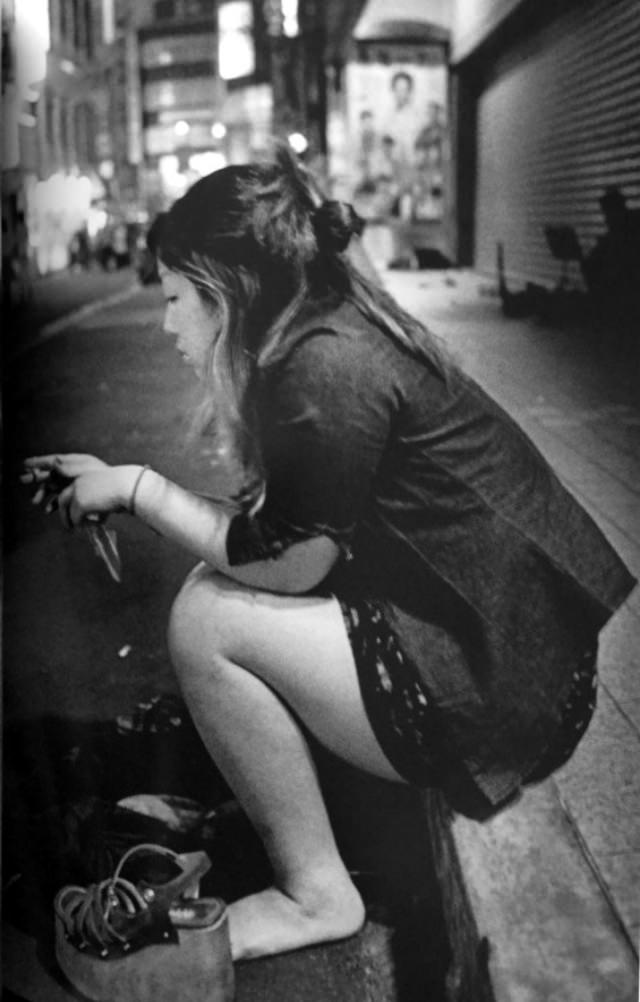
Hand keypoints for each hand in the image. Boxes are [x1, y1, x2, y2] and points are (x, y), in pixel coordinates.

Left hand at [22, 454, 137, 528]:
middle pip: (63, 499)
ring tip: (74, 530)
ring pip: (68, 511)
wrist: (127, 486)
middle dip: (63, 513)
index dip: (68, 502)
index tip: (69, 512)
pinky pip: (76, 518)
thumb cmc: (125, 488)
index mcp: (84, 476)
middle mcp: (78, 482)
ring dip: (70, 522)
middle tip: (68, 525)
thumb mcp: (108, 489)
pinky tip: (87, 529)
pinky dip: (80, 525)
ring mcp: (77, 493)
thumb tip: (98, 513)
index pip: (70, 489)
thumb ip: (99, 498)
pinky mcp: (80, 504)